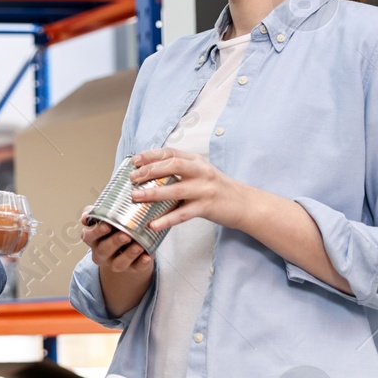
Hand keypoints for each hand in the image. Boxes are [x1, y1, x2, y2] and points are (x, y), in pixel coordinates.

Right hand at [80, 204, 152, 273]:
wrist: (130, 243)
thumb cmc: (115, 227)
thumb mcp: (106, 218)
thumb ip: (97, 213)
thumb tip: (85, 215)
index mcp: (93, 239)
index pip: (89, 236)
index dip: (96, 232)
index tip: (107, 225)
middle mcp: (101, 253)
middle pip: (104, 250)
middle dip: (115, 242)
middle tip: (126, 235)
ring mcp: (115, 263)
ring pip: (118, 263)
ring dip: (128, 254)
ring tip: (139, 246)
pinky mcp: (131, 268)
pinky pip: (136, 268)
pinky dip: (141, 263)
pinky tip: (147, 257)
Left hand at [130, 148, 252, 231]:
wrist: (245, 204)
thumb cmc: (217, 189)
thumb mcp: (200, 173)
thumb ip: (180, 171)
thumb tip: (149, 173)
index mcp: (197, 161)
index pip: (171, 153)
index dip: (151, 155)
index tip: (134, 160)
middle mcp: (201, 172)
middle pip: (173, 166)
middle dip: (150, 170)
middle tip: (132, 178)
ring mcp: (205, 189)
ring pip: (176, 189)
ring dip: (153, 193)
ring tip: (135, 197)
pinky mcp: (207, 207)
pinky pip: (183, 214)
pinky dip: (166, 219)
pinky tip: (152, 224)